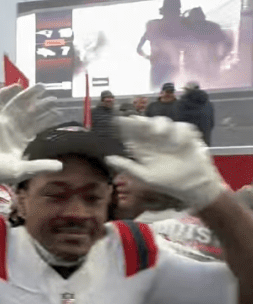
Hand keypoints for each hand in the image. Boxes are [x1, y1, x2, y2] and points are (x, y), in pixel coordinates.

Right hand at [0, 84, 62, 185]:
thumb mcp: (21, 170)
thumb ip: (40, 166)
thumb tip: (60, 167)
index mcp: (21, 139)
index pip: (37, 125)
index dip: (48, 118)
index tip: (59, 111)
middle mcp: (13, 128)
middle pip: (29, 112)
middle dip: (41, 104)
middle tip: (53, 97)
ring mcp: (1, 122)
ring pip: (16, 105)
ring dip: (27, 96)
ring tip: (39, 88)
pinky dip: (5, 95)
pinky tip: (15, 87)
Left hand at [108, 116, 226, 211]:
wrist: (196, 184)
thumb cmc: (169, 183)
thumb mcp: (146, 176)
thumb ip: (127, 167)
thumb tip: (108, 158)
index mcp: (145, 150)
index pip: (133, 136)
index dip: (126, 128)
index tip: (119, 121)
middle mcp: (156, 141)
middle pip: (146, 125)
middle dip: (141, 121)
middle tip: (136, 119)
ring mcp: (171, 136)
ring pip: (162, 122)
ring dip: (160, 125)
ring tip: (159, 134)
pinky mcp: (186, 134)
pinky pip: (181, 127)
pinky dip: (179, 133)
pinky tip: (178, 143)